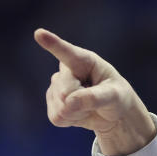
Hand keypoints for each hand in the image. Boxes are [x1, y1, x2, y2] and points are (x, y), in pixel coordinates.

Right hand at [34, 28, 156, 155]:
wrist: (113, 112)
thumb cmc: (116, 97)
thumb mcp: (115, 96)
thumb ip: (95, 97)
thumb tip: (69, 102)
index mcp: (83, 60)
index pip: (66, 52)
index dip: (52, 43)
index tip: (39, 34)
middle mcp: (66, 70)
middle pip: (64, 91)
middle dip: (81, 102)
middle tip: (96, 100)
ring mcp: (56, 86)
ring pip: (61, 107)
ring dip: (78, 113)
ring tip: (89, 106)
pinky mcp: (53, 103)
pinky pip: (57, 118)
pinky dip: (72, 120)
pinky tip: (80, 113)